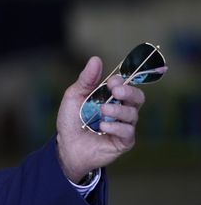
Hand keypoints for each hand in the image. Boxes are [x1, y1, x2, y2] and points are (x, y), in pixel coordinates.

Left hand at [55, 57, 143, 182]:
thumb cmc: (71, 120)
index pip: (127, 85)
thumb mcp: (75, 96)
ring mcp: (124, 126)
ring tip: (102, 110)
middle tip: (115, 91)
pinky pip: (128, 132)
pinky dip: (116, 127)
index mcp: (111, 97)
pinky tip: (102, 126)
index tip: (112, 81)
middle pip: (138, 98)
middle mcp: (122, 110)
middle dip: (129, 92)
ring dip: (118, 110)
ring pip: (133, 114)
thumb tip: (96, 59)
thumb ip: (87, 80)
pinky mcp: (124, 142)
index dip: (123, 81)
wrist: (66, 145)